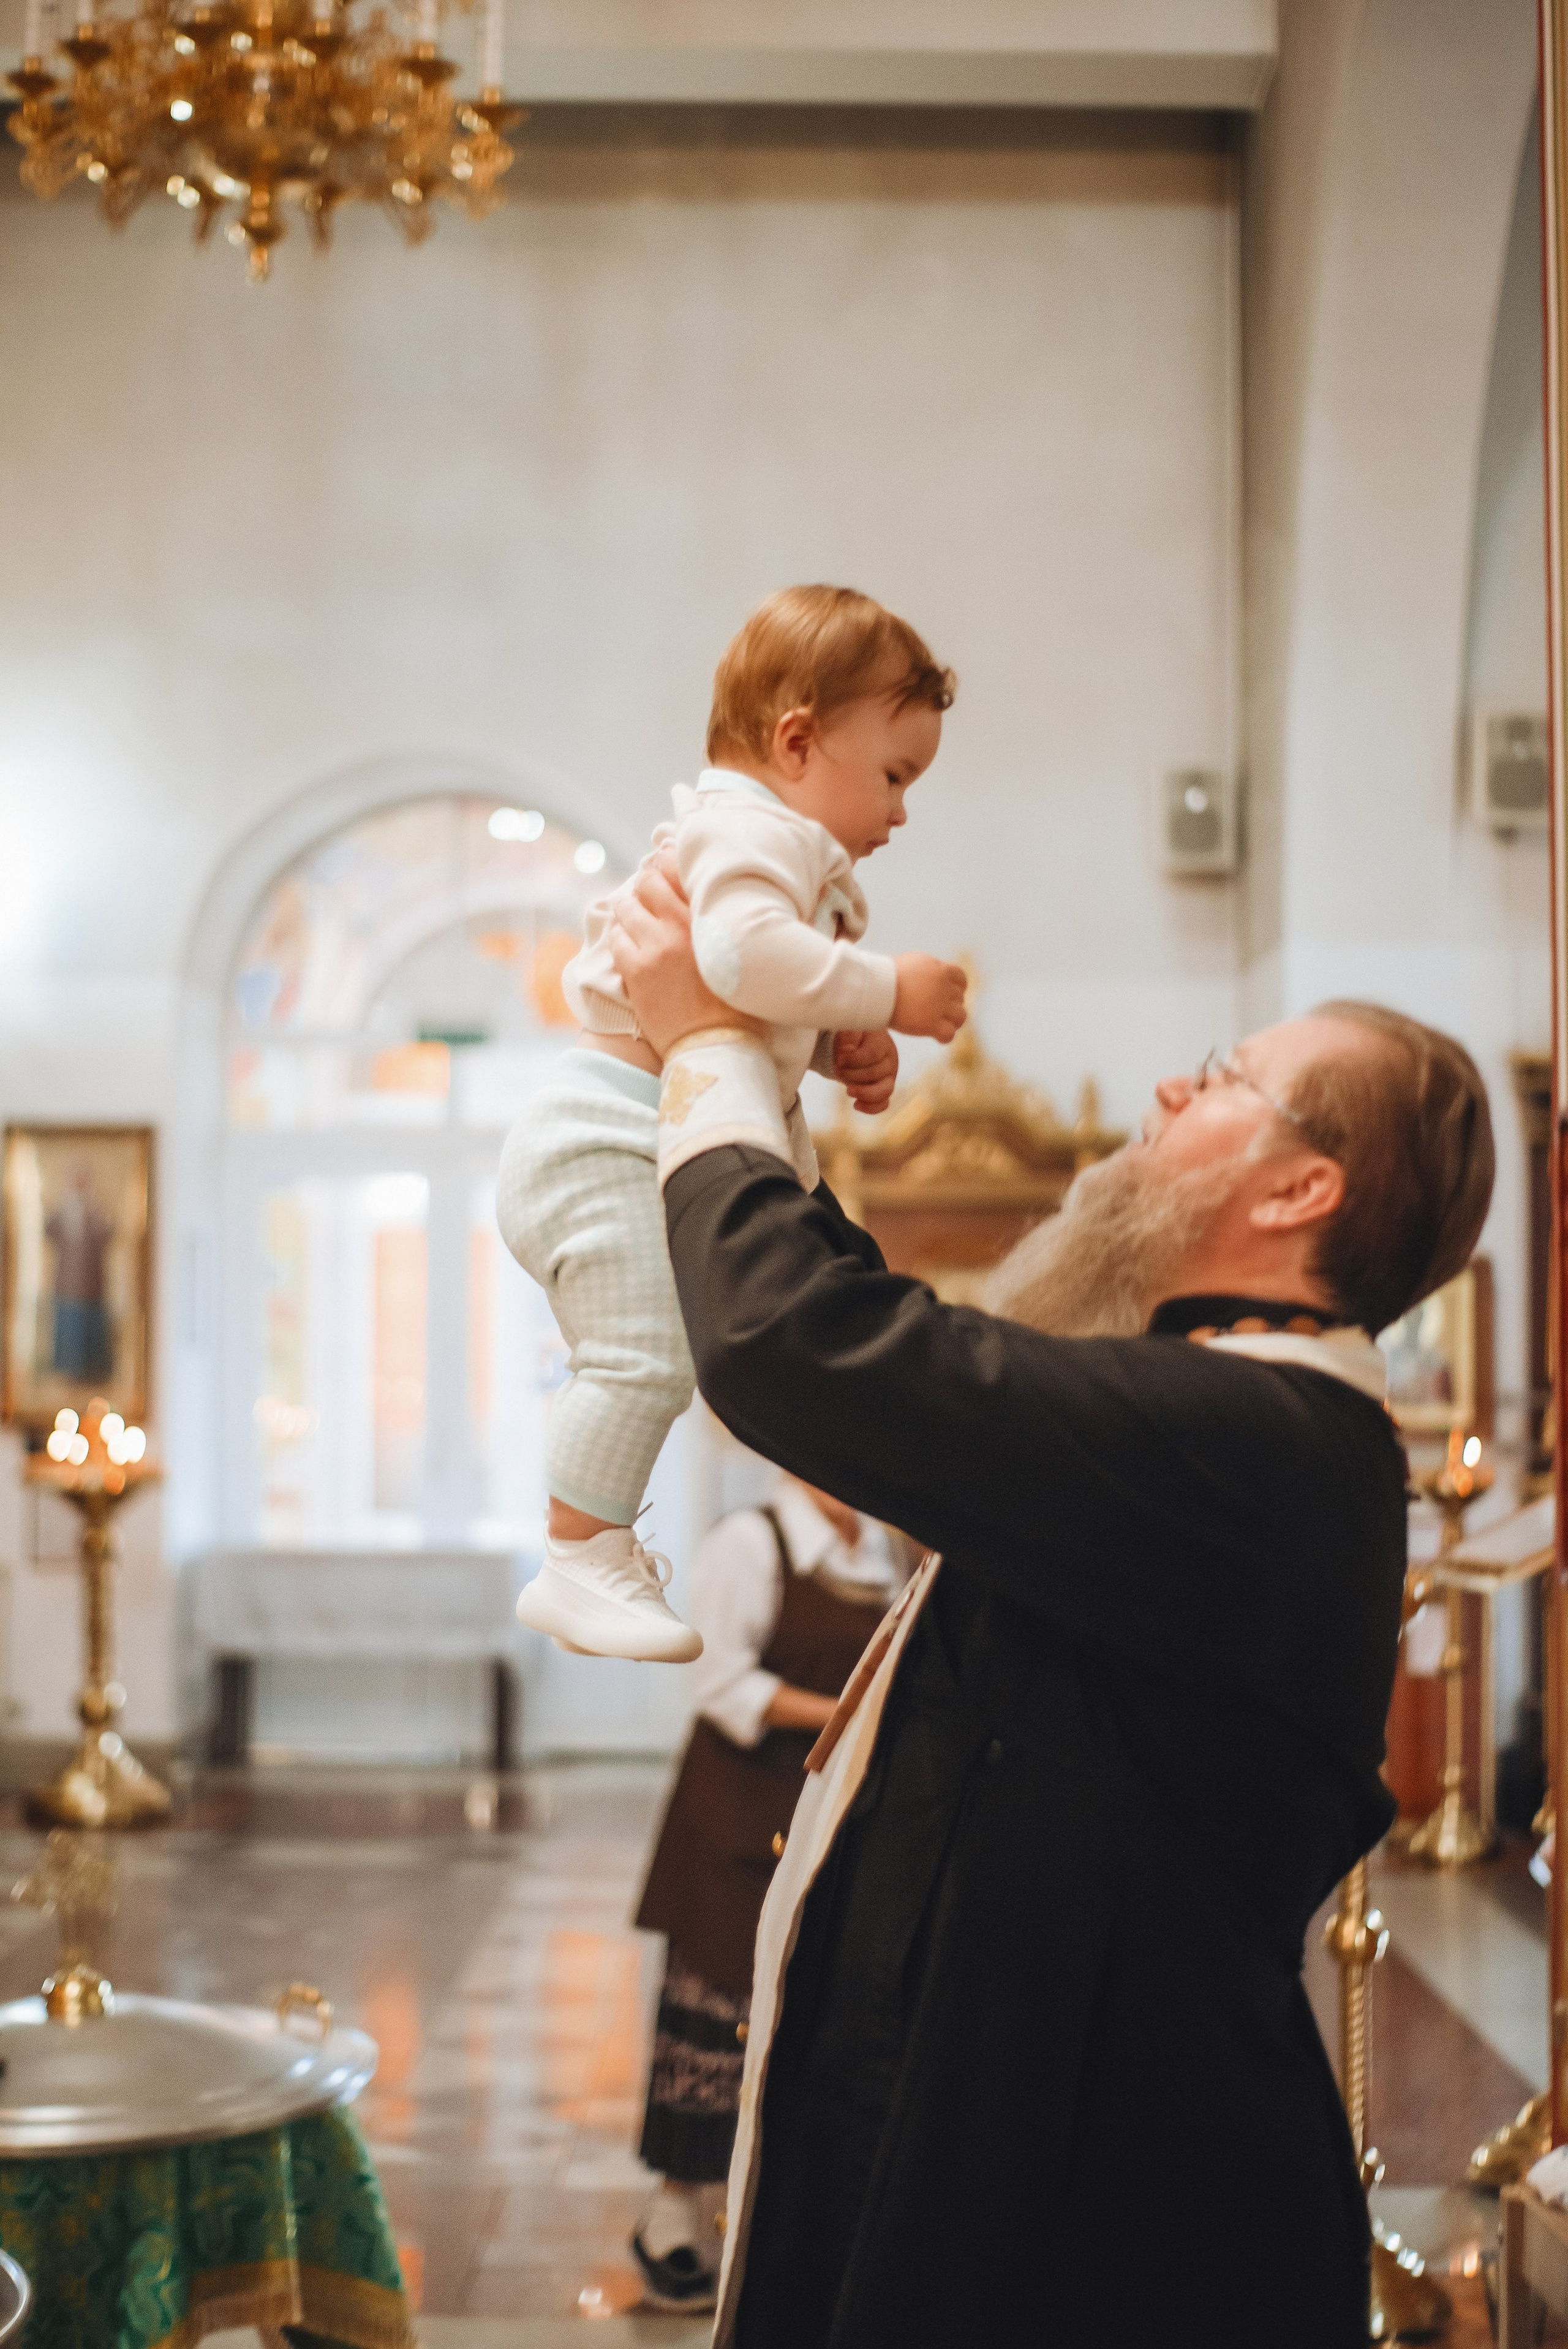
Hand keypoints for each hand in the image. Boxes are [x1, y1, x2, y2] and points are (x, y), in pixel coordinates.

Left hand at [607, 850, 763, 1059]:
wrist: (717, 1046)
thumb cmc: (739, 1005)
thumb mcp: (744, 954)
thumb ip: (729, 923)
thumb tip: (722, 901)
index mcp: (712, 917)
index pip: (680, 869)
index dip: (667, 862)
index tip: (665, 864)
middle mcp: (683, 925)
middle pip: (648, 881)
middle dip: (645, 886)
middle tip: (649, 898)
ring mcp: (656, 946)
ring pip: (626, 907)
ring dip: (630, 911)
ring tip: (638, 924)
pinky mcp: (635, 969)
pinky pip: (616, 939)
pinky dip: (620, 940)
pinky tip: (631, 950)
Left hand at [833, 1029, 897, 1114]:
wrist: (856, 1045)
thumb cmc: (853, 1036)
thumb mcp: (849, 1030)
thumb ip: (849, 1036)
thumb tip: (848, 1050)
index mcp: (882, 1044)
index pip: (872, 1055)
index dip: (854, 1060)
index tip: (839, 1059)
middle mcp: (890, 1061)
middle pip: (875, 1073)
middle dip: (852, 1074)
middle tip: (837, 1069)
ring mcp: (889, 1078)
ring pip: (885, 1091)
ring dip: (864, 1093)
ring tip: (847, 1091)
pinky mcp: (884, 1090)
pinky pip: (883, 1104)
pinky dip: (871, 1108)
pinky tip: (855, 1105)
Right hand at [891, 954, 967, 1042]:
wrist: (876, 989)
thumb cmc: (887, 976)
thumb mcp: (913, 963)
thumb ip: (928, 970)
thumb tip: (933, 975)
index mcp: (940, 970)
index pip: (961, 980)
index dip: (957, 989)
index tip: (948, 995)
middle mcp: (944, 987)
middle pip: (959, 999)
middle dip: (950, 1006)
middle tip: (936, 1012)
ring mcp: (939, 1006)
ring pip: (960, 1017)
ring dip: (953, 1022)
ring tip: (941, 1026)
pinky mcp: (932, 1024)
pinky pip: (949, 1034)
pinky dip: (945, 1037)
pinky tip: (936, 1037)